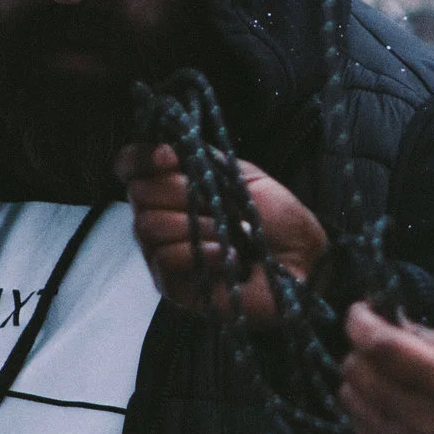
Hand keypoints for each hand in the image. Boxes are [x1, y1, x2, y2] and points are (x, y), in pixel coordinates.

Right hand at [115, 142, 328, 324]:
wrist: (302, 260)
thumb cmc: (276, 219)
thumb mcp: (238, 175)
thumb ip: (199, 159)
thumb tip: (164, 149)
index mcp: (174, 188)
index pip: (131, 167)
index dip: (140, 158)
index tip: (168, 158)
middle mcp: (161, 218)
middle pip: (138, 194)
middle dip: (178, 191)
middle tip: (214, 202)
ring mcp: (162, 252)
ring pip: (148, 225)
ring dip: (194, 224)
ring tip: (228, 233)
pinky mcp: (171, 284)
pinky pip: (164, 258)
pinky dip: (197, 252)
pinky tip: (225, 256)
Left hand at [339, 305, 433, 433]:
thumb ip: (427, 338)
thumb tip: (383, 321)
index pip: (384, 348)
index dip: (361, 323)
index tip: (359, 310)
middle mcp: (424, 422)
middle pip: (360, 373)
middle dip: (362, 350)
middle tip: (380, 345)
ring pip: (351, 400)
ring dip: (361, 380)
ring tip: (384, 376)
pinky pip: (357, 430)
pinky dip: (365, 409)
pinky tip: (386, 403)